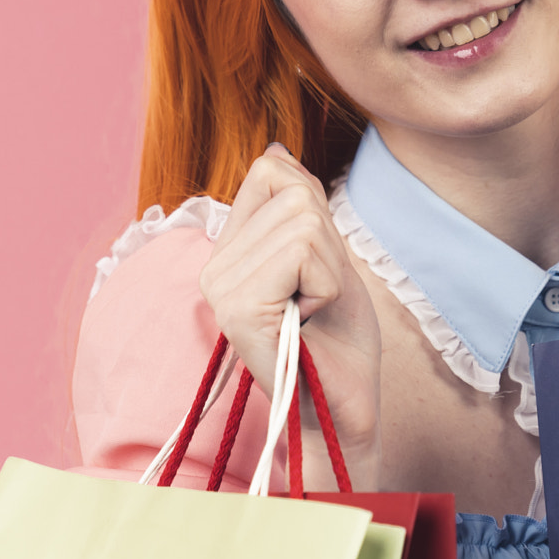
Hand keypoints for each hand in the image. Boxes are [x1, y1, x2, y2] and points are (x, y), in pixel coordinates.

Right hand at [198, 144, 382, 486]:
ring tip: (312, 312)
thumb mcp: (328, 255)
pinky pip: (301, 252)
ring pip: (302, 222)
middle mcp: (213, 266)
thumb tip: (276, 151)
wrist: (345, 407)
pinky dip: (325, 287)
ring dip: (329, 270)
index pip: (271, 171)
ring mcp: (219, 287)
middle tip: (318, 300)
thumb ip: (300, 204)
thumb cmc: (340, 339)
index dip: (315, 210)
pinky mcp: (237, 309)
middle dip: (329, 246)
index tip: (316, 269)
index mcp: (229, 250)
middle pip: (293, 193)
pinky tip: (307, 323)